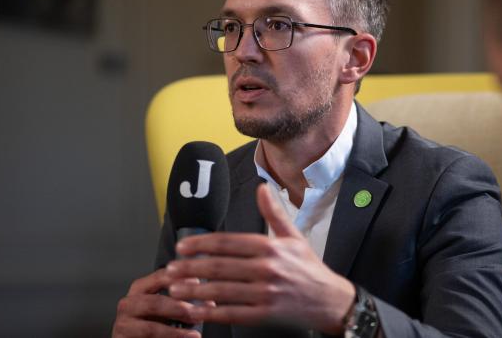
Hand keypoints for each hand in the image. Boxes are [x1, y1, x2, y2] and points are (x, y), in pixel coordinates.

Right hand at [112, 269, 203, 337]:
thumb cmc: (153, 322)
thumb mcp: (165, 306)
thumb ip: (179, 298)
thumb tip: (208, 300)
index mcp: (140, 288)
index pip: (160, 277)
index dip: (180, 279)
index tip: (198, 282)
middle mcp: (128, 303)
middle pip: (155, 303)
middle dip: (180, 309)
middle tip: (199, 314)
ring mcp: (123, 324)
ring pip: (151, 328)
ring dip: (175, 333)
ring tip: (194, 335)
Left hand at [165, 183, 355, 333]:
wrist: (331, 301)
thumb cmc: (310, 269)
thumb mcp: (294, 236)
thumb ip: (273, 213)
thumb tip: (262, 187)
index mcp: (271, 247)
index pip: (228, 242)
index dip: (201, 243)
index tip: (183, 246)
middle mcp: (267, 268)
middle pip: (219, 266)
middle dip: (190, 267)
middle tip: (170, 268)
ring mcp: (266, 293)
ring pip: (221, 291)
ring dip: (194, 290)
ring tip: (175, 289)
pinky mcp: (265, 314)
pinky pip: (231, 313)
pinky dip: (211, 313)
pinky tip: (196, 310)